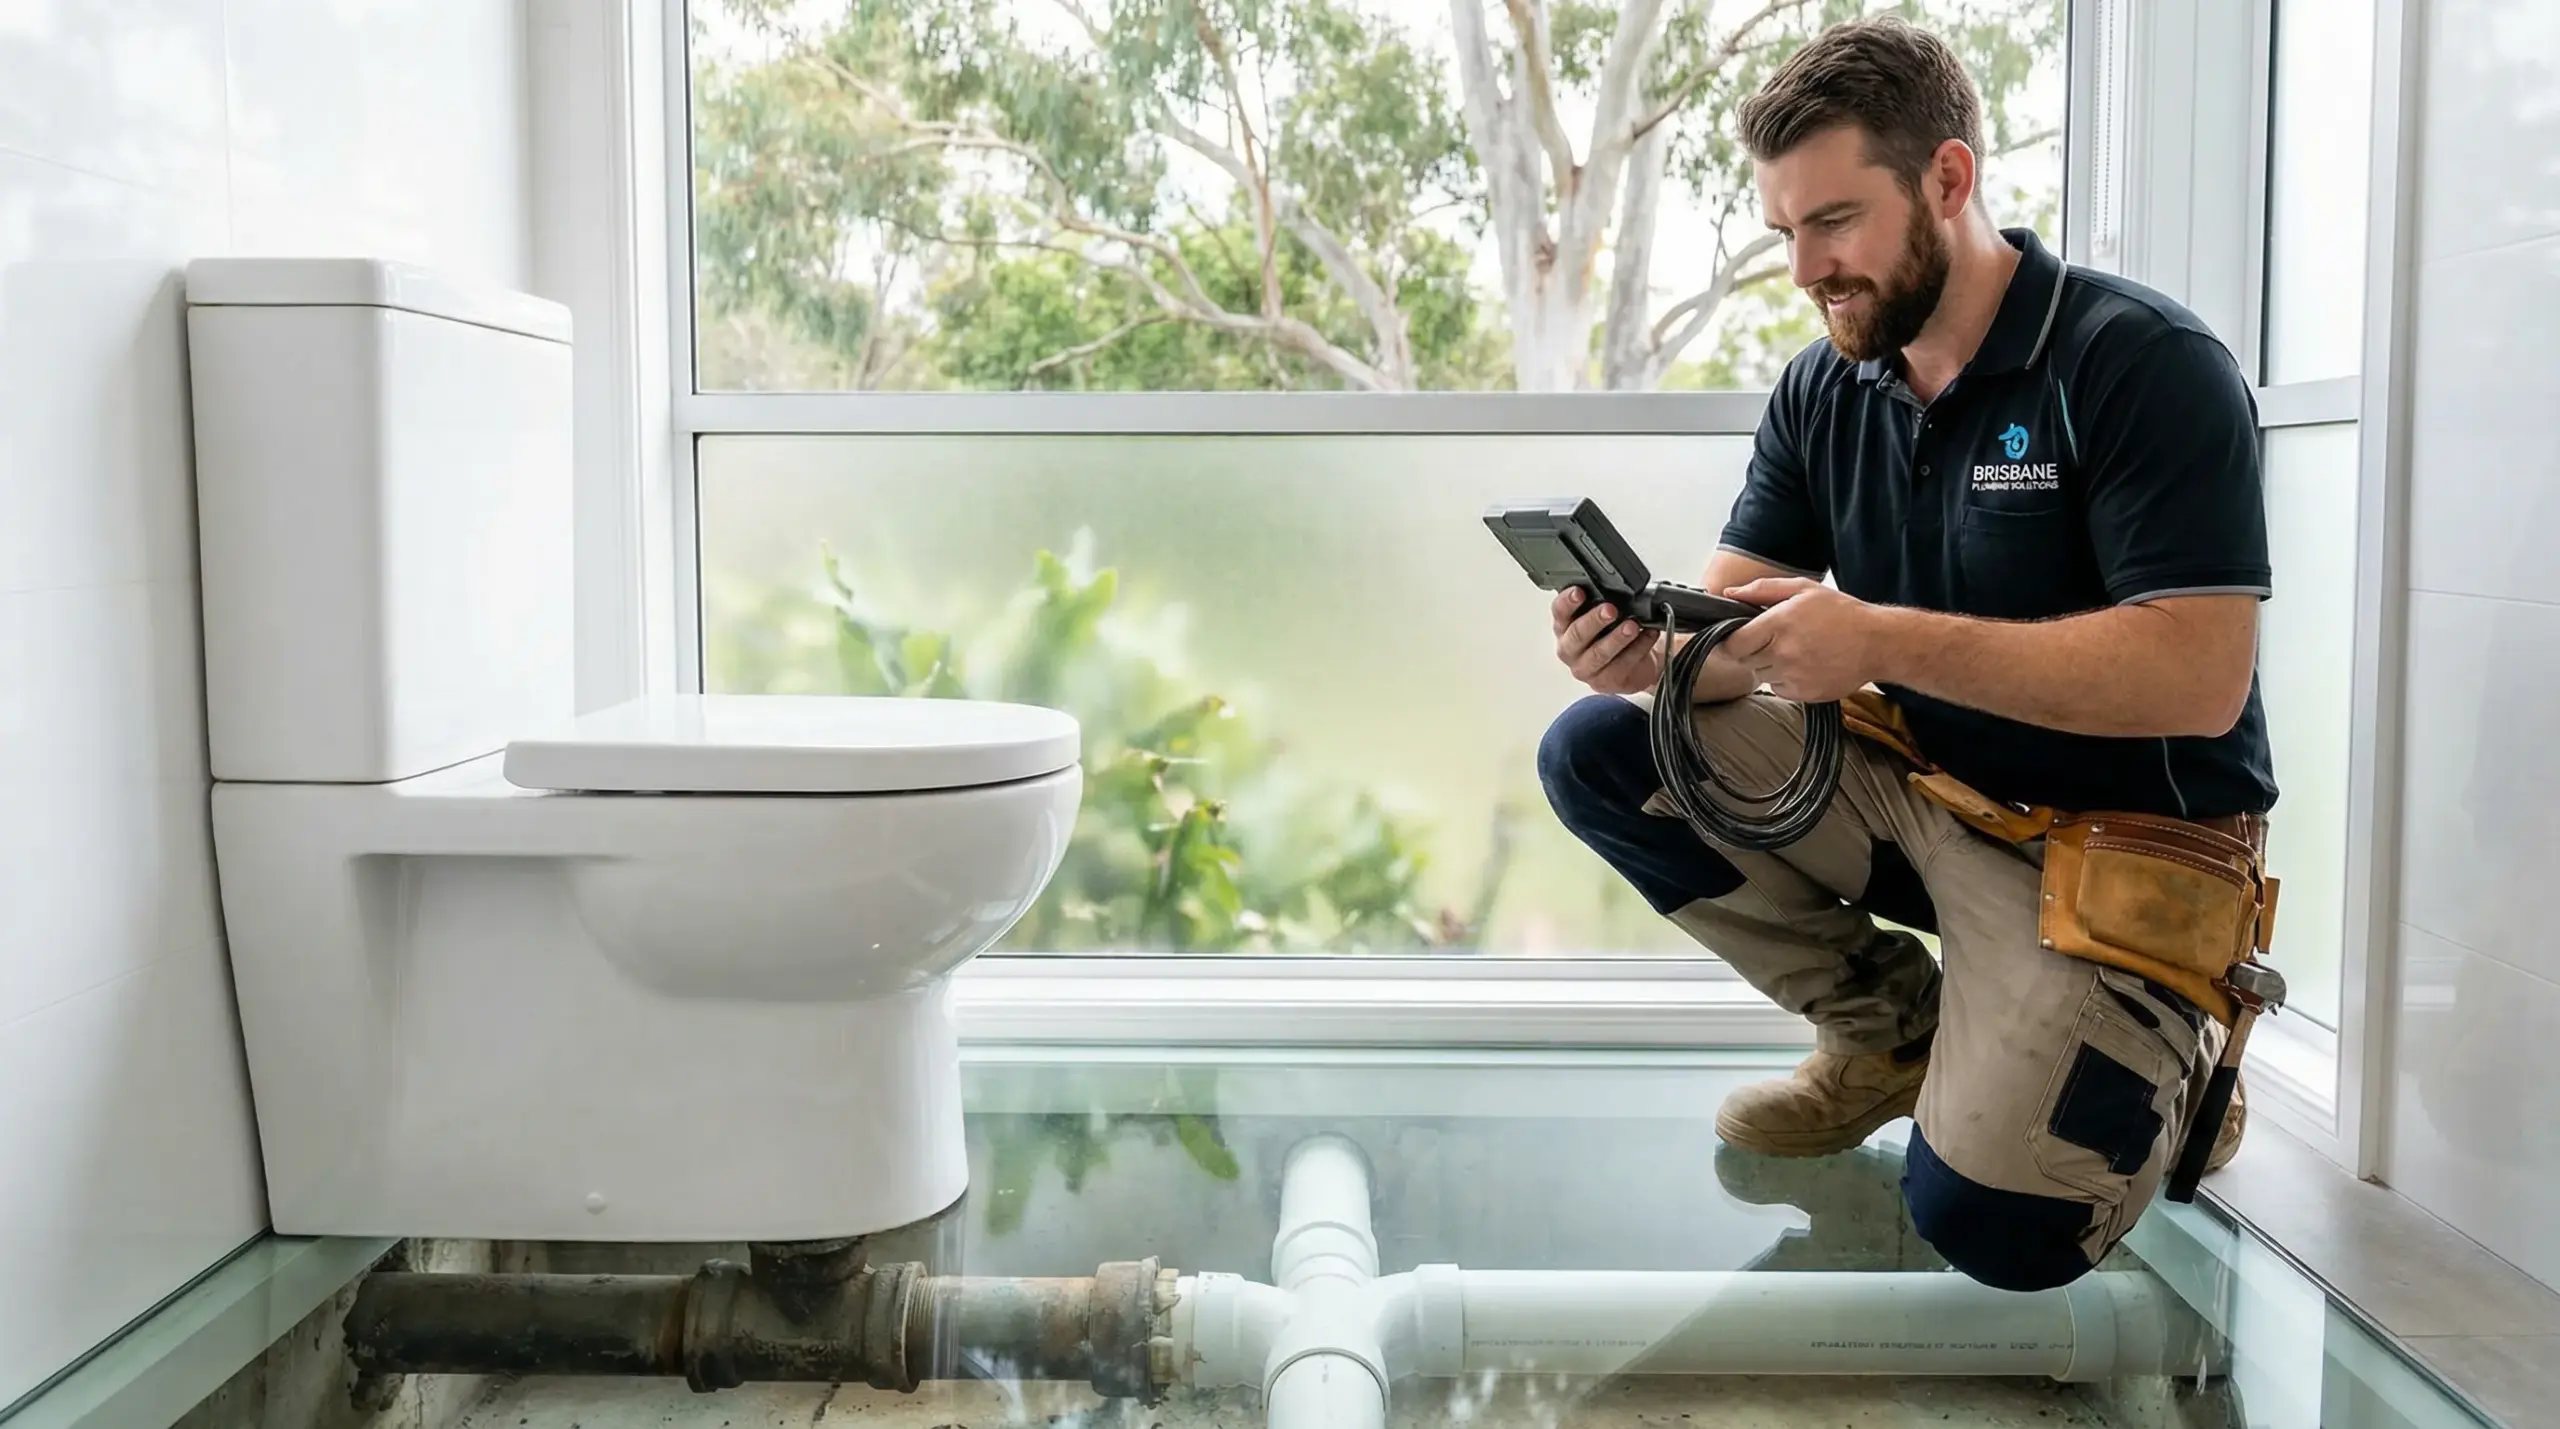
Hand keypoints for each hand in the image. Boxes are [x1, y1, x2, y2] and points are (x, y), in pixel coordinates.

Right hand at [1552, 587, 1661, 693]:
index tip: (1579, 592)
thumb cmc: (1613, 634)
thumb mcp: (1604, 615)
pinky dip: (1638, 648)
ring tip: (1632, 626)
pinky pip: (1621, 665)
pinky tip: (1648, 635)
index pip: (1559, 612)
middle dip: (1594, 620)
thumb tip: (1614, 588)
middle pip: (1576, 634)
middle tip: (1610, 610)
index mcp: (1564, 627)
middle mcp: (1569, 649)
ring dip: (1616, 638)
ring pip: (1598, 654)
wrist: (1634, 662)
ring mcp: (1584, 668)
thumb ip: (1600, 603)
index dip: (1567, 602)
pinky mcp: (1603, 683)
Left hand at [1718, 577, 1884, 702]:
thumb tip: (1729, 594)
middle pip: (1744, 661)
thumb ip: (1762, 590)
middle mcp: (1782, 652)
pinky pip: (1778, 689)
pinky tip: (1804, 665)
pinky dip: (1784, 680)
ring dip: (1769, 666)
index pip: (1733, 643)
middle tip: (1773, 641)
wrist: (1877, 642)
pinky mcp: (1803, 693)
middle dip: (1751, 651)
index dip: (1733, 641)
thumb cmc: (1841, 613)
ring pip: (1760, 675)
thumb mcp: (1803, 589)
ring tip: (1793, 651)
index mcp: (1778, 623)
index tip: (1741, 637)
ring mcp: (1793, 675)